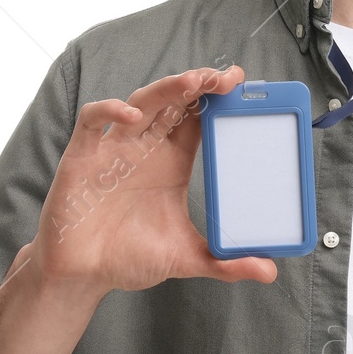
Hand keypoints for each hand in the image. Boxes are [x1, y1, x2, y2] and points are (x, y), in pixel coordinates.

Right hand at [29, 65, 277, 295]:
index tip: (242, 87)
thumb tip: (270, 272)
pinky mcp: (82, 157)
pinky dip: (108, 110)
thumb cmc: (129, 257)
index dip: (217, 99)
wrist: (82, 275)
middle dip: (199, 84)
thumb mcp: (185, 258)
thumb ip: (225, 263)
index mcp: (171, 161)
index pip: (198, 118)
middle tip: (226, 79)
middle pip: (174, 101)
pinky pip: (92, 121)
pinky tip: (130, 116)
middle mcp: (145, 148)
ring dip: (166, 89)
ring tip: (193, 82)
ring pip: (141, 102)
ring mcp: (114, 149)